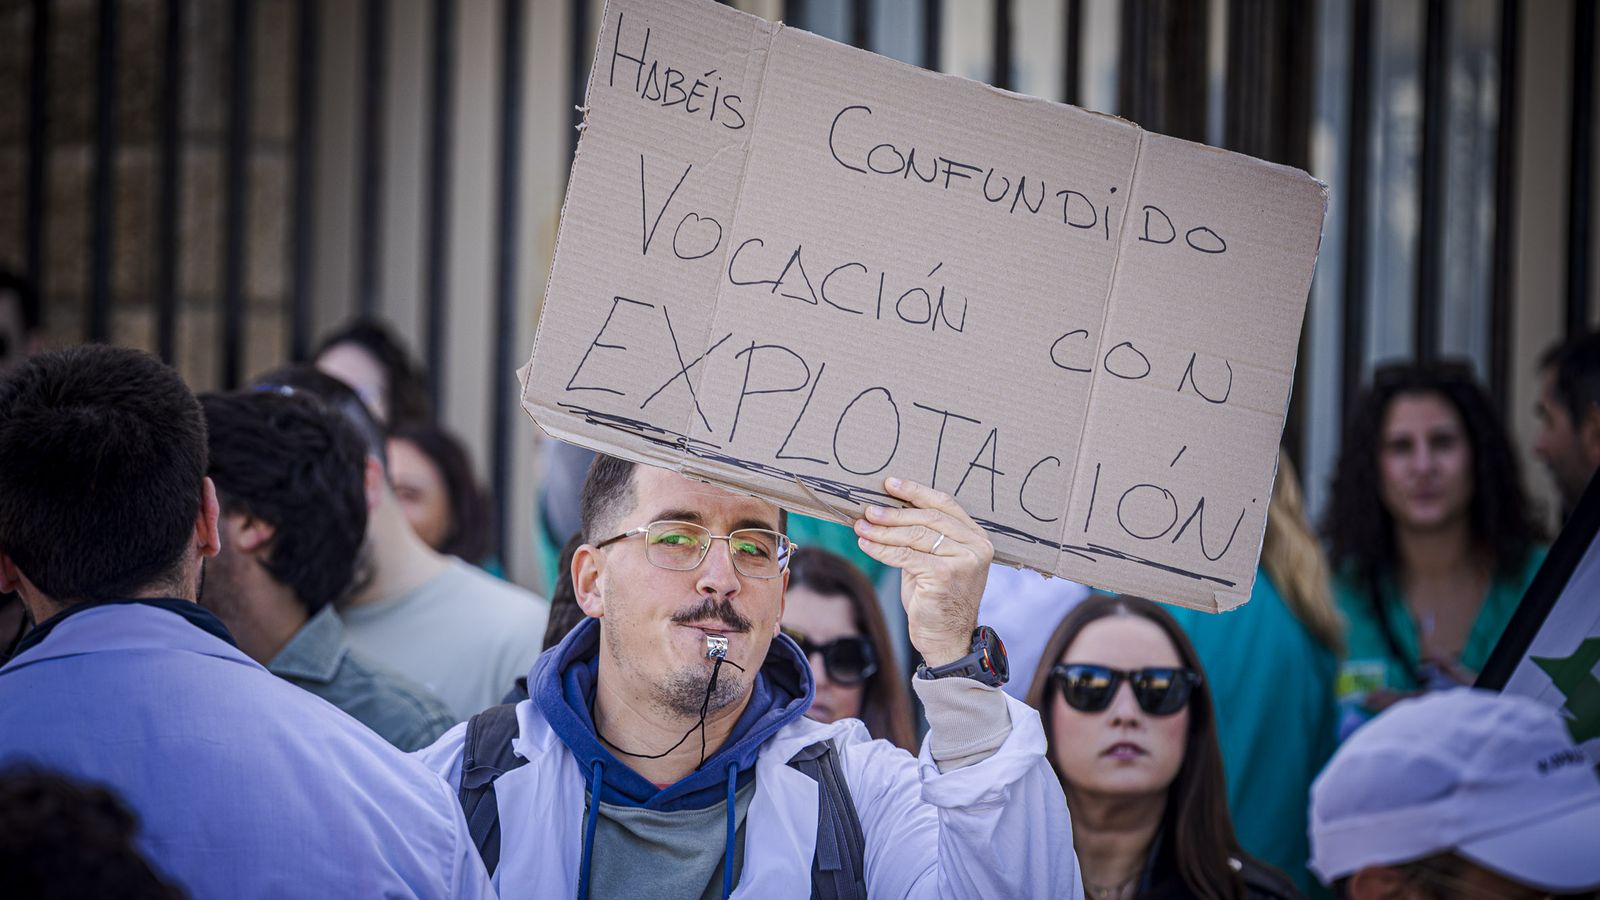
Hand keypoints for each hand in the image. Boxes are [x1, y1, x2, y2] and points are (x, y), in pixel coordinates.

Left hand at [853, 477, 992, 667]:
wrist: (948, 639)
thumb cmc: (937, 599)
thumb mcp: (934, 561)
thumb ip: (922, 537)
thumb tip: (886, 511)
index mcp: (976, 537)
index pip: (944, 505)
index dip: (916, 492)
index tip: (889, 484)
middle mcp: (975, 546)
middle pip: (928, 518)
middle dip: (894, 512)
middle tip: (868, 509)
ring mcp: (963, 561)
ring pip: (915, 536)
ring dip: (883, 530)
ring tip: (861, 526)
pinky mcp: (945, 575)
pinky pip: (906, 556)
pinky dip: (882, 550)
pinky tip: (866, 544)